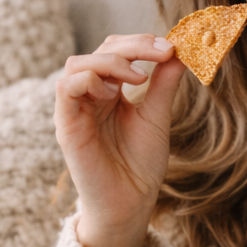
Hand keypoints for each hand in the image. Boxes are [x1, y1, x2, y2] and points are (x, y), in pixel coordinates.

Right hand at [55, 35, 184, 246]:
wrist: (130, 204)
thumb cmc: (140, 165)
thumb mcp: (157, 117)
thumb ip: (164, 84)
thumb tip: (181, 50)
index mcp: (110, 91)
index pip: (117, 50)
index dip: (143, 43)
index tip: (173, 48)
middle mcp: (89, 95)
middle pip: (100, 50)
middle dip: (132, 46)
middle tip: (163, 52)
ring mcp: (75, 109)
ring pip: (78, 64)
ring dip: (110, 61)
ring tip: (138, 77)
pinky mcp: (66, 126)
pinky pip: (65, 89)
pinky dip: (89, 79)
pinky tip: (114, 91)